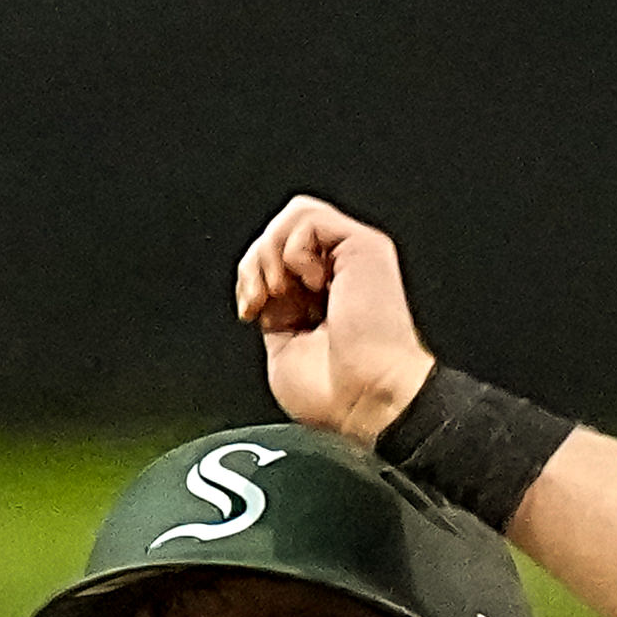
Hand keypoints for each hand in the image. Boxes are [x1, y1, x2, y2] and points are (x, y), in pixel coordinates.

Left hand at [236, 195, 434, 441]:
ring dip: (270, 251)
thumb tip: (261, 287)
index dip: (251, 277)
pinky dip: (292, 248)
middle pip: (281, 231)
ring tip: (278, 290)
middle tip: (260, 302)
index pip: (275, 258)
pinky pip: (309, 218)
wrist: (366, 401)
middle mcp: (337, 275)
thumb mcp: (282, 349)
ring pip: (294, 215)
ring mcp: (351, 258)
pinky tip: (308, 283)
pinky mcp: (363, 246)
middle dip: (255, 263)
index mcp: (320, 299)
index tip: (250, 313)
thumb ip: (272, 311)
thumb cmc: (335, 394)